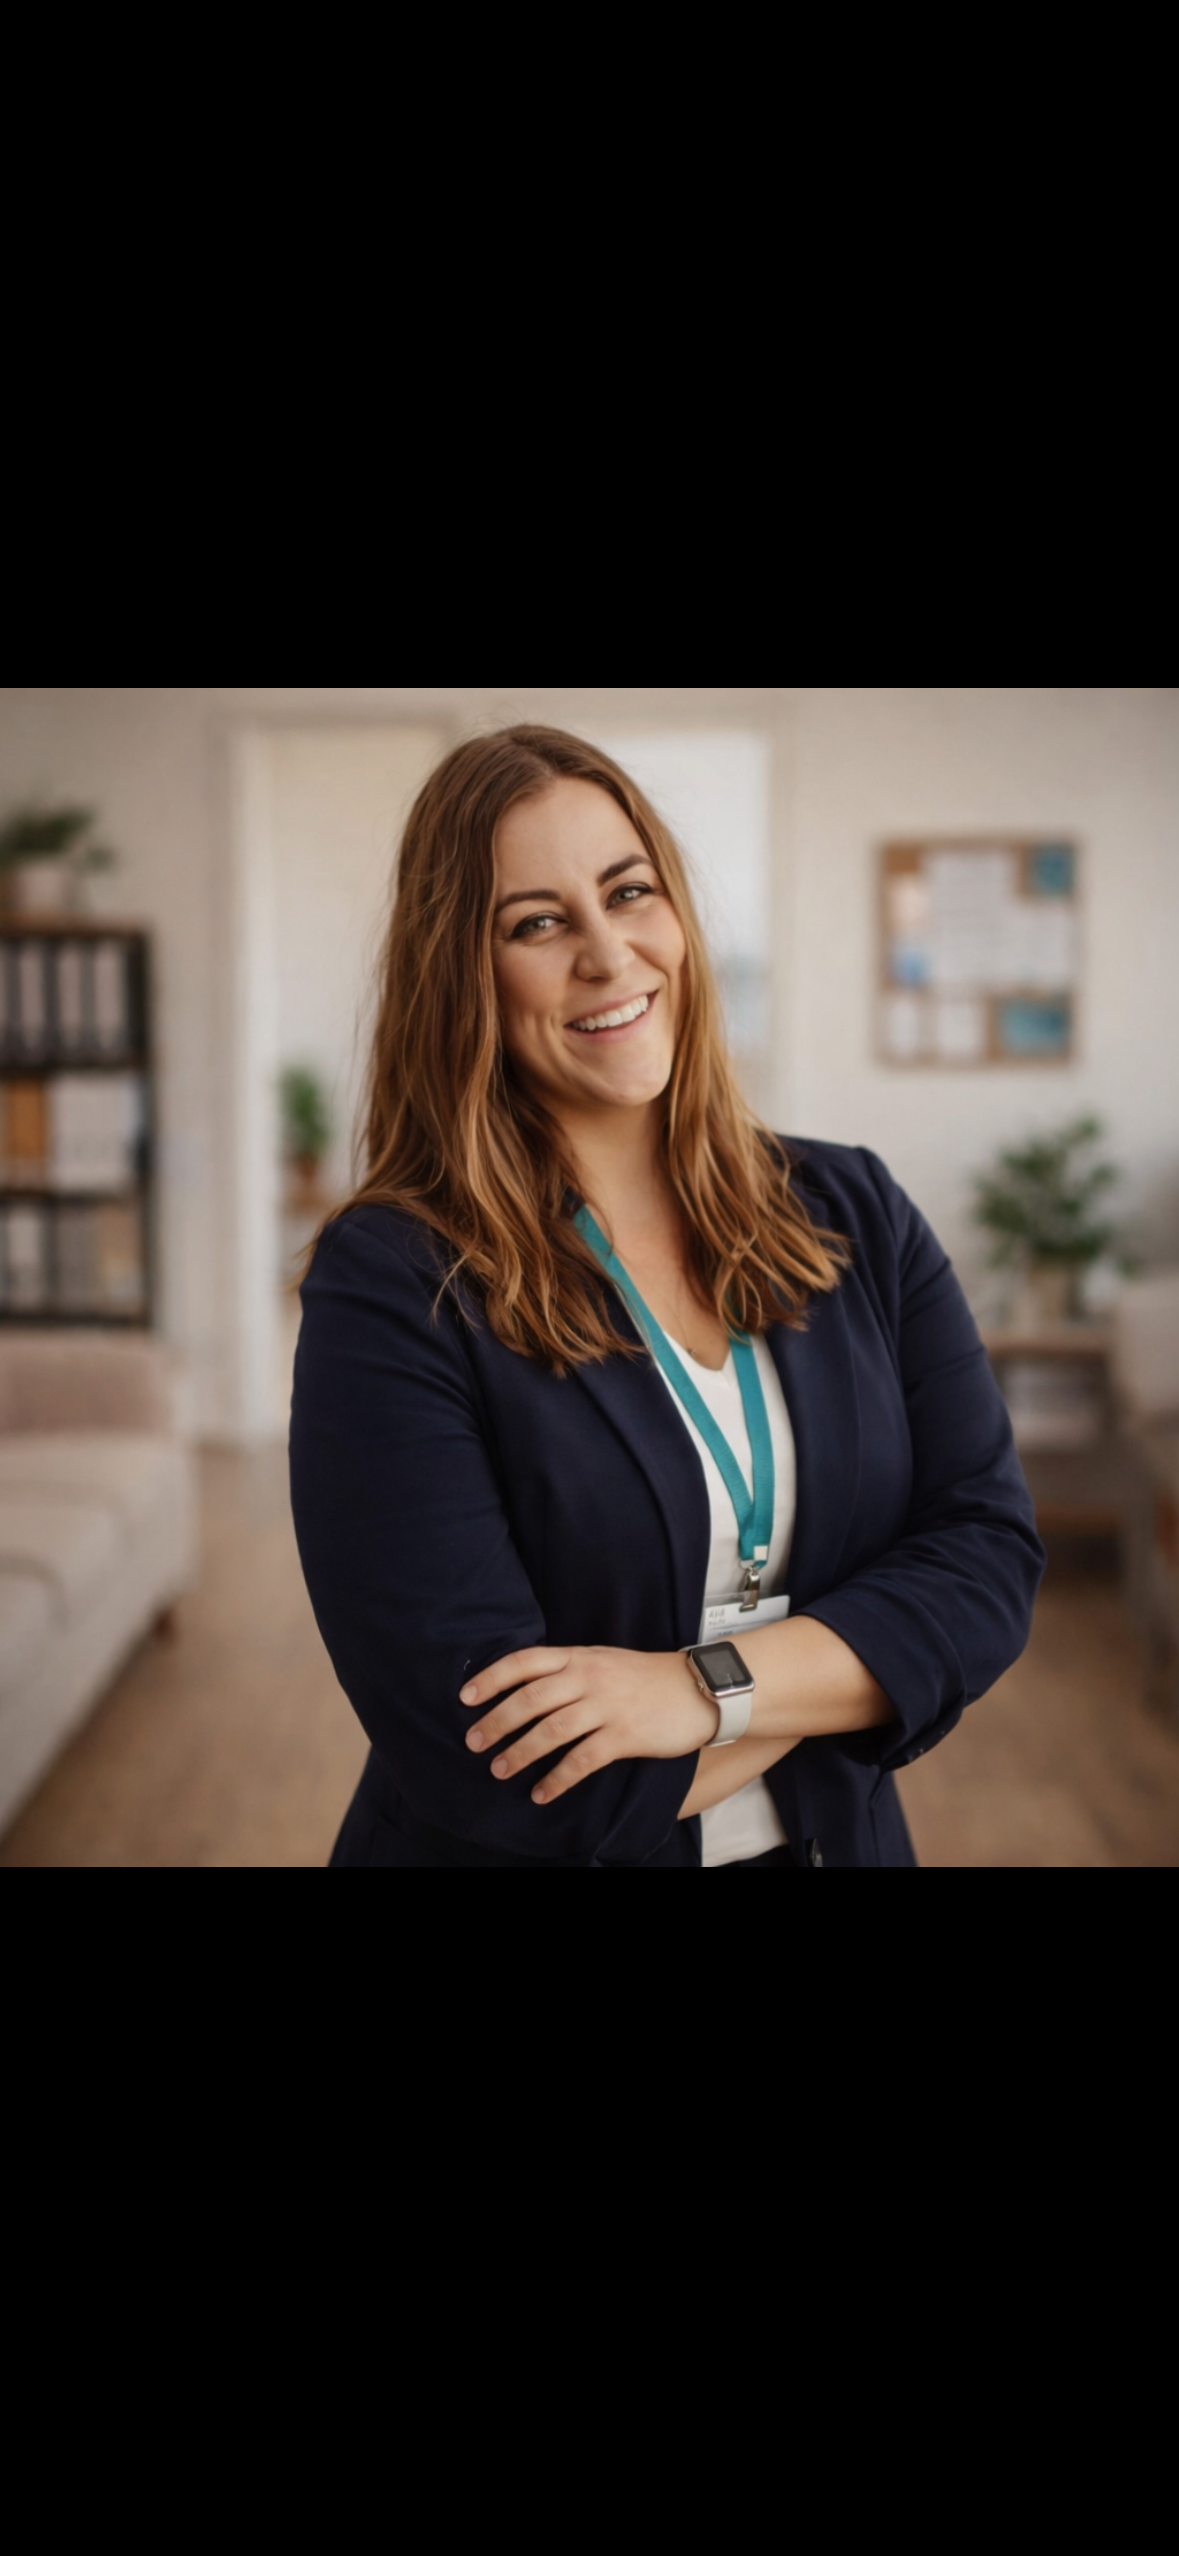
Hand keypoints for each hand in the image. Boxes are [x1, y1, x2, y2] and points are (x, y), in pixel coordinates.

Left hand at [460, 1647, 717, 1805]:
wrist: (698, 1689)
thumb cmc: (645, 1678)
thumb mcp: (603, 1661)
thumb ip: (568, 1671)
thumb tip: (524, 1690)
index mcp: (579, 1657)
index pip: (525, 1661)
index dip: (492, 1678)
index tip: (466, 1698)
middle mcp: (588, 1678)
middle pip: (531, 1698)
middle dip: (497, 1721)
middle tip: (473, 1743)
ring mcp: (607, 1706)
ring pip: (551, 1729)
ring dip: (520, 1752)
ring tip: (499, 1771)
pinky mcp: (624, 1735)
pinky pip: (582, 1760)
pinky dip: (557, 1778)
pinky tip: (542, 1793)